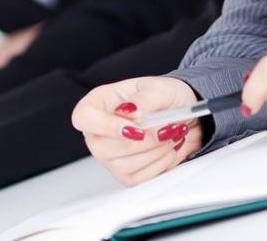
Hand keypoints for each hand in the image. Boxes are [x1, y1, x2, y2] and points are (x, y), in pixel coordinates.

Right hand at [71, 75, 202, 186]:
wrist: (183, 115)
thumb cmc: (163, 97)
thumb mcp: (157, 88)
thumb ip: (144, 99)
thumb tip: (131, 112)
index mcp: (98, 103)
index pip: (83, 118)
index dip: (106, 126)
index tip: (135, 127)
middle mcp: (98, 132)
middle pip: (102, 148)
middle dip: (141, 142)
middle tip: (165, 128)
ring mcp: (110, 157)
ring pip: (123, 166)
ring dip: (155, 151)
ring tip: (172, 134)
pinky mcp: (126, 174)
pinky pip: (140, 178)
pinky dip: (160, 163)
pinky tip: (168, 148)